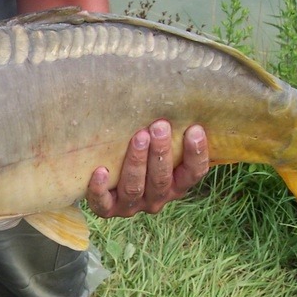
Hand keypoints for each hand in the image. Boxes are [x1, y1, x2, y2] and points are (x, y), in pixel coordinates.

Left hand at [86, 120, 208, 217]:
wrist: (103, 174)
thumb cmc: (139, 149)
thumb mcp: (158, 142)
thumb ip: (170, 128)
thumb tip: (179, 87)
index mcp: (176, 184)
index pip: (193, 173)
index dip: (196, 154)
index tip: (195, 129)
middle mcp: (156, 199)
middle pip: (162, 180)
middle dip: (161, 152)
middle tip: (160, 125)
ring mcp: (131, 206)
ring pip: (135, 188)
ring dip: (136, 162)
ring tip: (138, 137)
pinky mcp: (107, 209)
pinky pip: (103, 203)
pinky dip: (100, 189)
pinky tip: (100, 171)